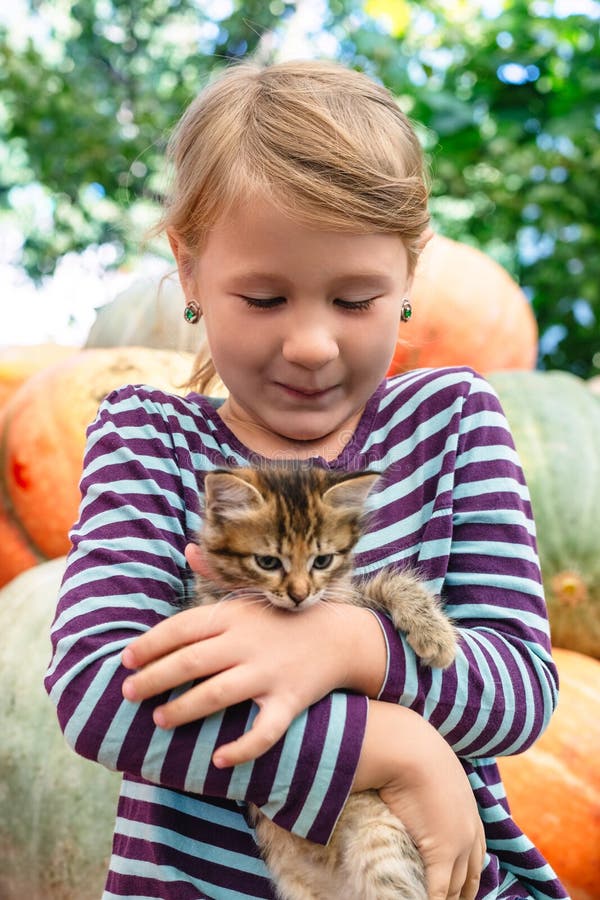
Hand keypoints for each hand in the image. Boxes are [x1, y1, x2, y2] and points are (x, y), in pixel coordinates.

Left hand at [120, 571, 384, 766]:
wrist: (340, 636)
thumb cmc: (282, 617)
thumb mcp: (250, 592)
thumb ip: (216, 575)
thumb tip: (190, 549)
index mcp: (233, 615)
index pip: (182, 628)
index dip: (150, 644)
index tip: (126, 660)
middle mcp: (247, 643)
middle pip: (190, 662)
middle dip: (154, 678)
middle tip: (128, 693)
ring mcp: (269, 673)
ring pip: (216, 695)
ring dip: (183, 709)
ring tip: (159, 719)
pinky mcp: (289, 700)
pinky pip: (264, 731)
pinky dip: (242, 748)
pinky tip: (217, 760)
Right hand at [354, 701, 484, 899]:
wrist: (409, 748)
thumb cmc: (411, 752)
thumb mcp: (428, 769)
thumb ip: (426, 785)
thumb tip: (407, 787)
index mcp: (470, 812)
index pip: (477, 855)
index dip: (468, 876)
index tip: (459, 890)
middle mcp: (470, 830)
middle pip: (469, 876)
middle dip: (460, 894)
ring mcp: (458, 844)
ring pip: (454, 887)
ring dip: (445, 898)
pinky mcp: (441, 852)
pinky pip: (438, 891)